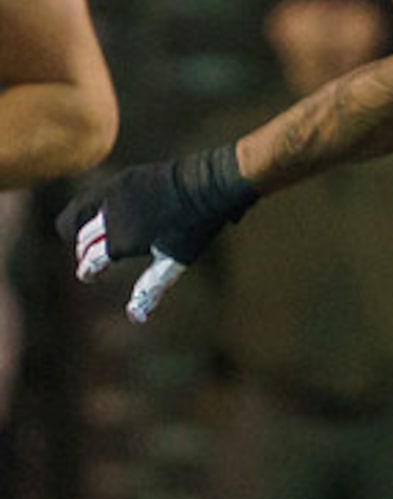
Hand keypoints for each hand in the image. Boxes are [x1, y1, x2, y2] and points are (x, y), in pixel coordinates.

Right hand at [59, 144, 258, 321]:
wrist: (207, 185)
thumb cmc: (195, 228)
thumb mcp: (174, 262)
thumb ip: (150, 287)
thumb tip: (135, 318)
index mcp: (121, 242)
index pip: (91, 261)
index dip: (88, 271)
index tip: (88, 276)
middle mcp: (111, 218)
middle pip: (84, 240)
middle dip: (85, 253)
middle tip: (90, 261)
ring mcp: (114, 196)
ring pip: (80, 215)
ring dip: (81, 230)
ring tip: (89, 239)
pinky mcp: (122, 180)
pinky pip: (94, 196)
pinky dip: (89, 209)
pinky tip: (101, 215)